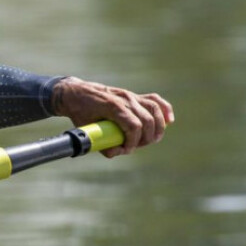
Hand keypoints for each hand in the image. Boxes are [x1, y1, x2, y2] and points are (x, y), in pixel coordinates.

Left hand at [52, 77, 174, 157]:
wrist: (75, 93)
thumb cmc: (79, 112)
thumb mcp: (85, 129)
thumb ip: (100, 143)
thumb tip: (114, 152)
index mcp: (112, 106)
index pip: (134, 126)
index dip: (133, 142)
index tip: (126, 149)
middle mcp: (125, 99)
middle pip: (146, 120)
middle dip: (145, 138)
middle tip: (136, 146)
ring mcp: (130, 95)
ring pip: (154, 110)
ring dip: (157, 127)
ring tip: (152, 139)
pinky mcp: (133, 96)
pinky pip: (154, 100)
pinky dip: (165, 109)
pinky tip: (169, 120)